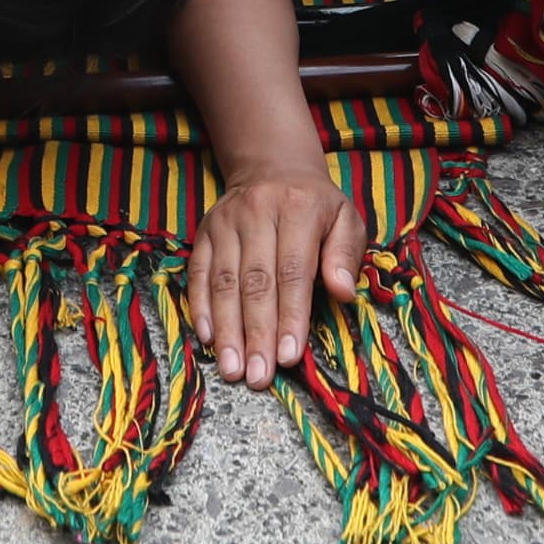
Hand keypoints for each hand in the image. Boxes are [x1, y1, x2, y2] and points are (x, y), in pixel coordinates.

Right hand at [189, 164, 367, 390]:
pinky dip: (200, 307)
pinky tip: (207, 339)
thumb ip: (346, 255)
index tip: (288, 356)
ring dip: (227, 329)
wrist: (272, 168)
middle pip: (256, 282)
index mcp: (298, 209)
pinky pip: (198, 273)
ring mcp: (225, 222)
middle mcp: (257, 212)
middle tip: (258, 376)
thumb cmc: (316, 206)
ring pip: (224, 282)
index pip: (293, 271)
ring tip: (232, 369)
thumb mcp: (345, 219)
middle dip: (257, 333)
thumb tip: (342, 292)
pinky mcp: (204, 232)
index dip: (291, 315)